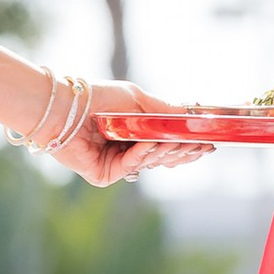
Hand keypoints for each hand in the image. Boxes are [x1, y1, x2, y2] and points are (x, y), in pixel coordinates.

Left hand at [52, 88, 210, 182]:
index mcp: (135, 135)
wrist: (66, 106)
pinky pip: (131, 167)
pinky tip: (153, 144)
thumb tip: (190, 117)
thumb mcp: (137, 100)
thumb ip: (162, 111)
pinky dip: (143, 155)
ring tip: (180, 142)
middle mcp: (127, 151)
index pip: (167, 146)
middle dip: (183, 152)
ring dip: (166, 152)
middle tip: (201, 146)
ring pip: (151, 163)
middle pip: (163, 158)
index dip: (187, 146)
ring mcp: (116, 165)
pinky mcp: (104, 175)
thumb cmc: (97, 98)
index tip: (207, 144)